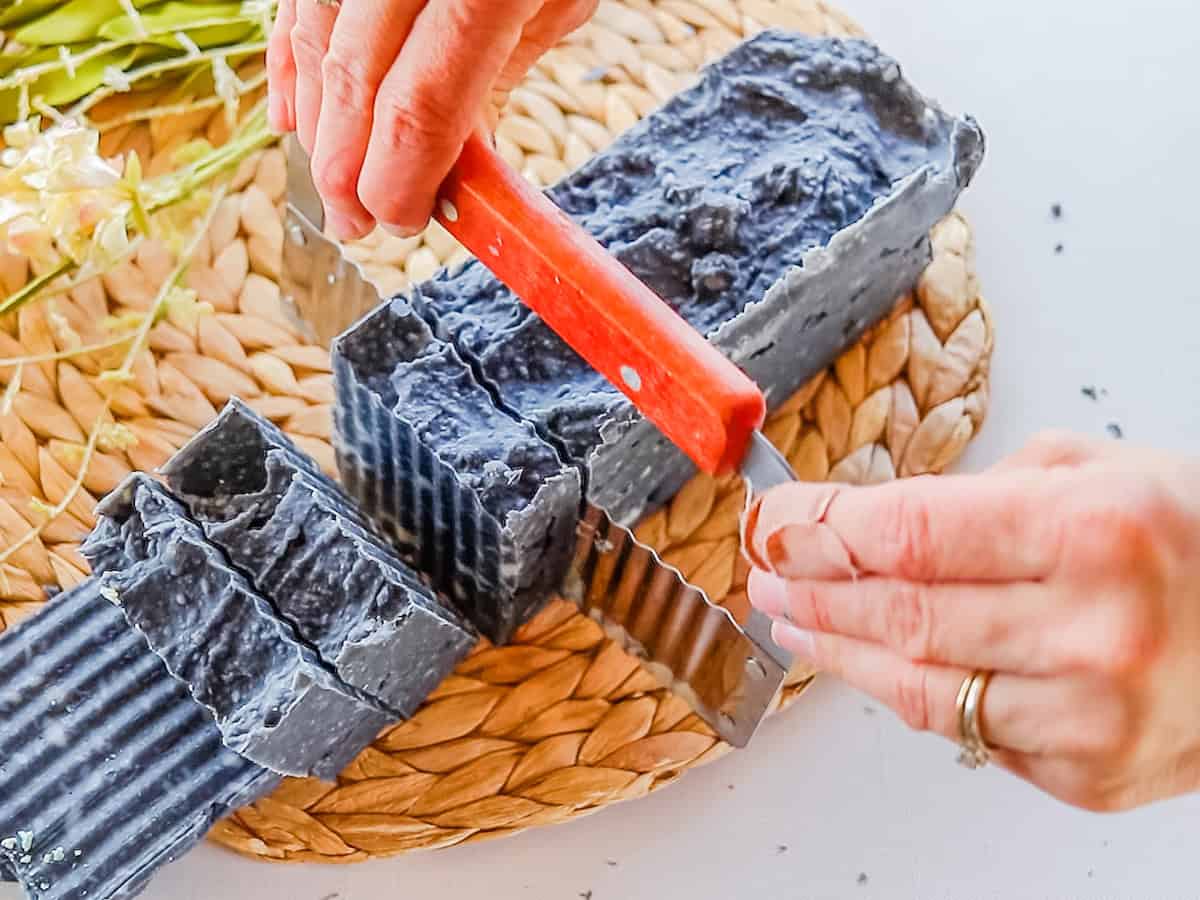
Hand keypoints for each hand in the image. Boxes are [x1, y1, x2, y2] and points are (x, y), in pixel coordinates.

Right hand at [267, 0, 597, 238]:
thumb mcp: (554, 4)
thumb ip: (494, 81)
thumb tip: (445, 166)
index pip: (420, 104)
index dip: (398, 178)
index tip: (397, 221)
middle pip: (354, 80)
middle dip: (347, 167)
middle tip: (356, 222)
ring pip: (316, 41)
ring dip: (318, 126)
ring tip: (333, 185)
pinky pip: (298, 3)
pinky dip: (292, 63)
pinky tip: (293, 116)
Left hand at [744, 431, 1199, 811]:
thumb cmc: (1196, 545)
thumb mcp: (1100, 472)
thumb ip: (982, 492)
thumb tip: (870, 524)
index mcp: (1094, 533)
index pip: (908, 533)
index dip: (820, 529)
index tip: (773, 523)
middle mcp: (1093, 630)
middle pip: (900, 613)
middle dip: (813, 588)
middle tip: (766, 571)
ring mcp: (1091, 717)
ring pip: (916, 685)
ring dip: (837, 649)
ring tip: (794, 619)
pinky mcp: (1089, 776)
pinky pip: (964, 731)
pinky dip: (908, 692)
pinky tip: (874, 662)